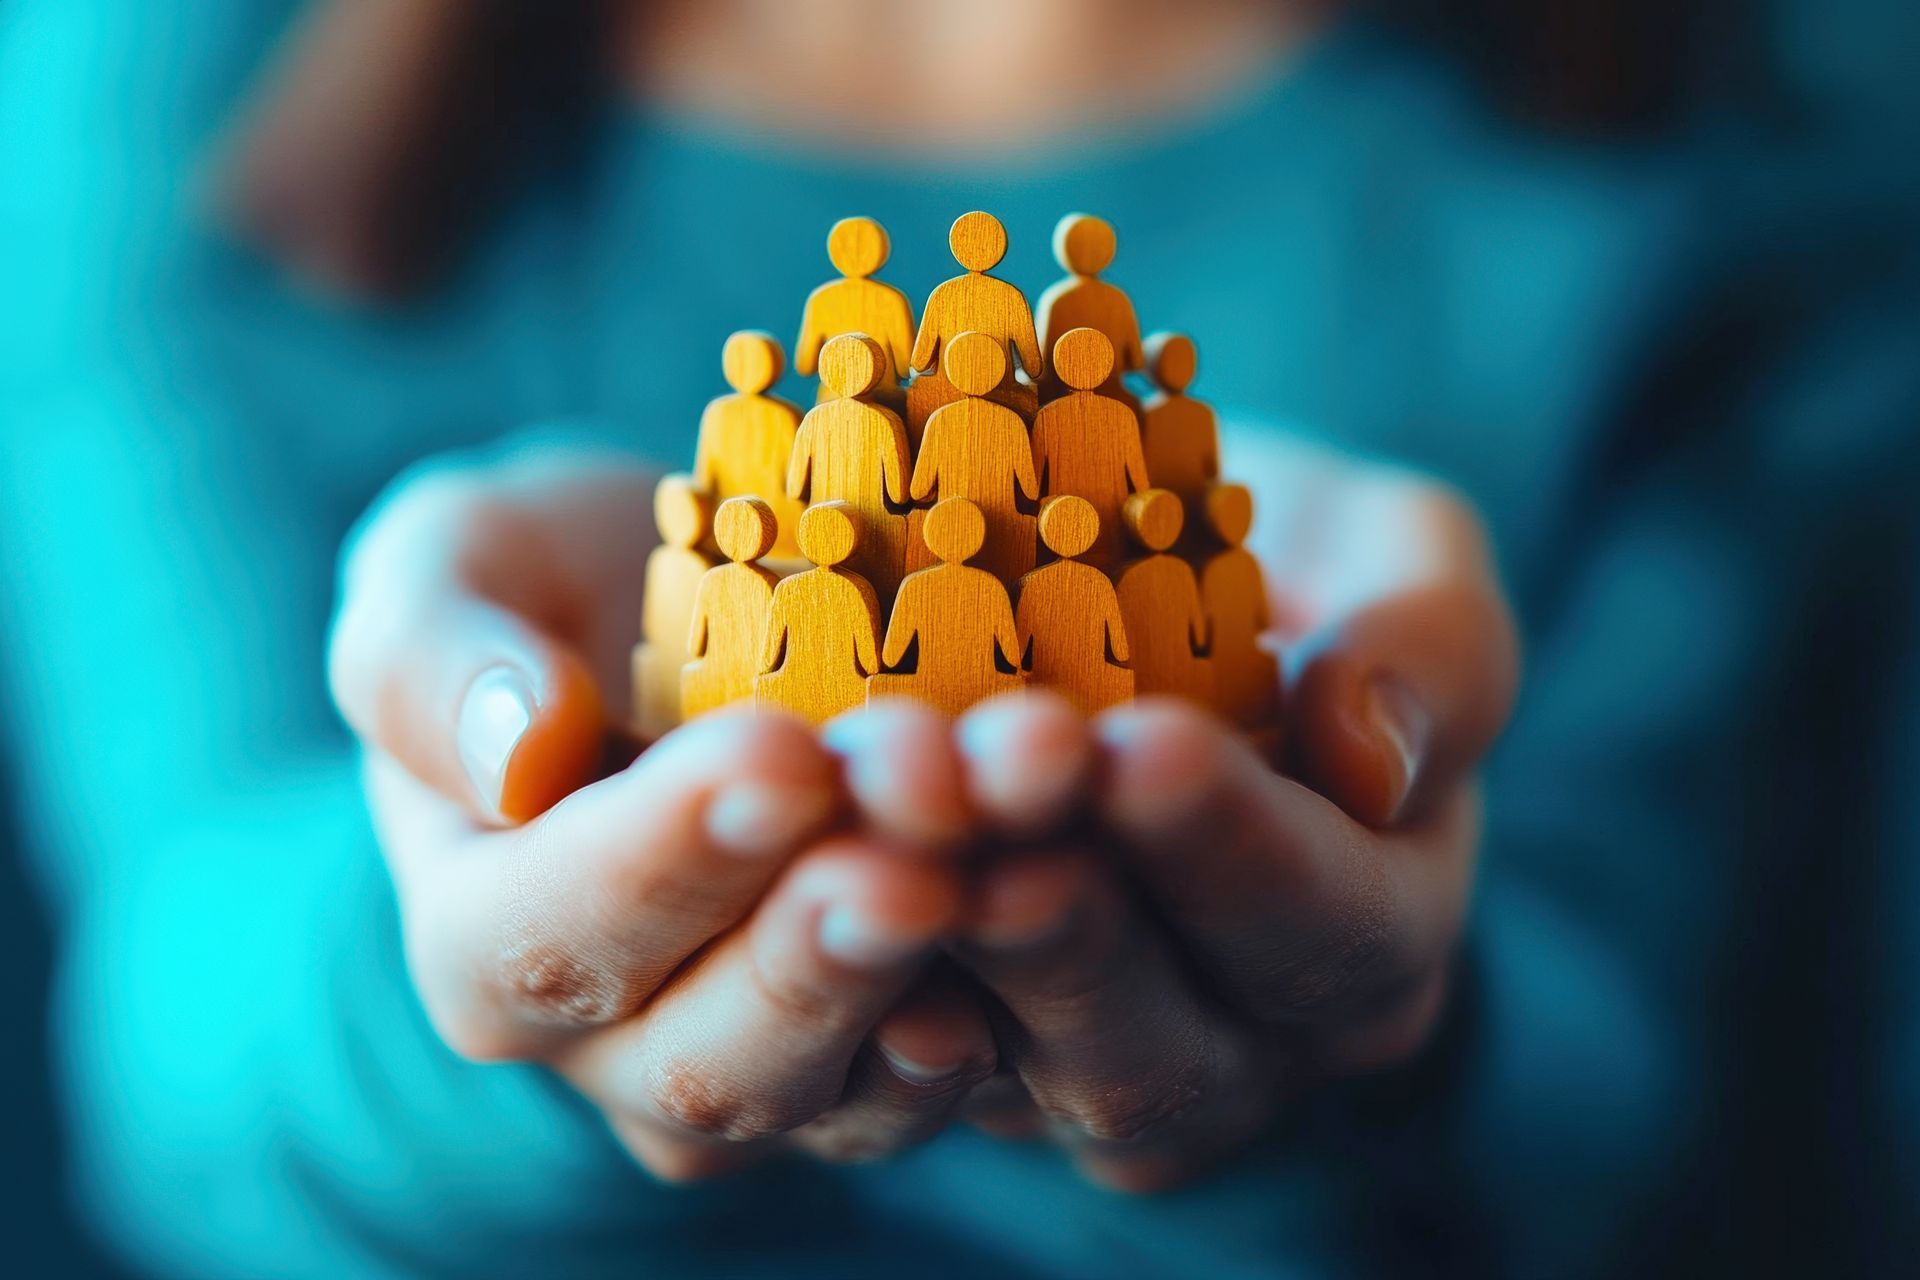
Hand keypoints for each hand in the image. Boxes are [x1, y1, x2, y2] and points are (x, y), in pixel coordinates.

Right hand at [328, 445, 997, 1178]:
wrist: (680, 629)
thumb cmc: (545, 591)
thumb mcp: (446, 566)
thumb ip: (428, 656)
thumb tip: (515, 756)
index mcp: (488, 945)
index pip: (553, 936)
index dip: (664, 858)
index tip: (780, 755)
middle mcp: (621, 1051)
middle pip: (714, 1055)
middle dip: (832, 932)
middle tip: (934, 810)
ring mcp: (774, 1069)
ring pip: (858, 1086)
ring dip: (958, 964)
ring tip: (1039, 844)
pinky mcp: (897, 1053)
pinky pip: (967, 1068)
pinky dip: (1031, 986)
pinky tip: (1088, 888)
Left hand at [843, 442, 1516, 1190]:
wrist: (1140, 606)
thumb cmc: (1287, 575)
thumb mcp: (1399, 559)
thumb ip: (1435, 643)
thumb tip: (1376, 759)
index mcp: (1375, 939)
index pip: (1325, 928)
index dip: (1234, 849)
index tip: (1140, 746)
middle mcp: (1240, 1048)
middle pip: (1152, 1042)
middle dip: (1058, 919)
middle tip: (968, 790)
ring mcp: (1084, 1078)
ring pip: (1009, 1071)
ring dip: (933, 946)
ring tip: (873, 813)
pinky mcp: (959, 1070)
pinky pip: (898, 1055)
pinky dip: (851, 967)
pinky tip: (796, 867)